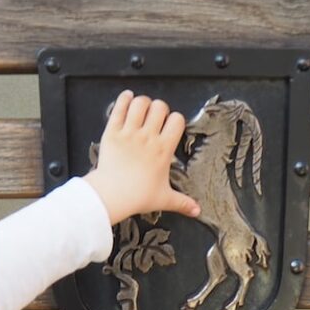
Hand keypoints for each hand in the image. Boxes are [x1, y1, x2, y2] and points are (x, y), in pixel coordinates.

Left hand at [84, 91, 200, 225]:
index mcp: (163, 149)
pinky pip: (119, 107)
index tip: (170, 127)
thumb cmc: (138, 197)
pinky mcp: (112, 131)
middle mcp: (148, 136)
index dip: (175, 120)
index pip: (177, 120)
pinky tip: (127, 98)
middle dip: (159, 109)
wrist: (112, 195)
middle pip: (160, 106)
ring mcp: (129, 132)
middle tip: (155, 118)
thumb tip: (197, 211)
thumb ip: (182, 202)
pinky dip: (124, 99)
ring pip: (140, 102)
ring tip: (141, 110)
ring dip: (142, 103)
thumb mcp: (164, 199)